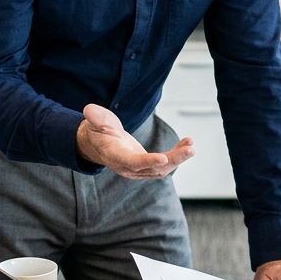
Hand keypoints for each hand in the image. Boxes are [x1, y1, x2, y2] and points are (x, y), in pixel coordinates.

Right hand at [76, 103, 193, 178]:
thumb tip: (89, 110)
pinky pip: (164, 164)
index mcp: (115, 156)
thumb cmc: (98, 131)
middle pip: (153, 169)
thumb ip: (96, 118)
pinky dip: (177, 155)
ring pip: (162, 169)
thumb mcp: (96, 122)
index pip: (132, 162)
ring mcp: (138, 169)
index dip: (147, 162)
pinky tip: (188, 143)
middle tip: (190, 150)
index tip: (163, 159)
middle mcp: (128, 167)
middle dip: (173, 160)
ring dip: (178, 158)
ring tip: (191, 146)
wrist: (99, 144)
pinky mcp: (147, 166)